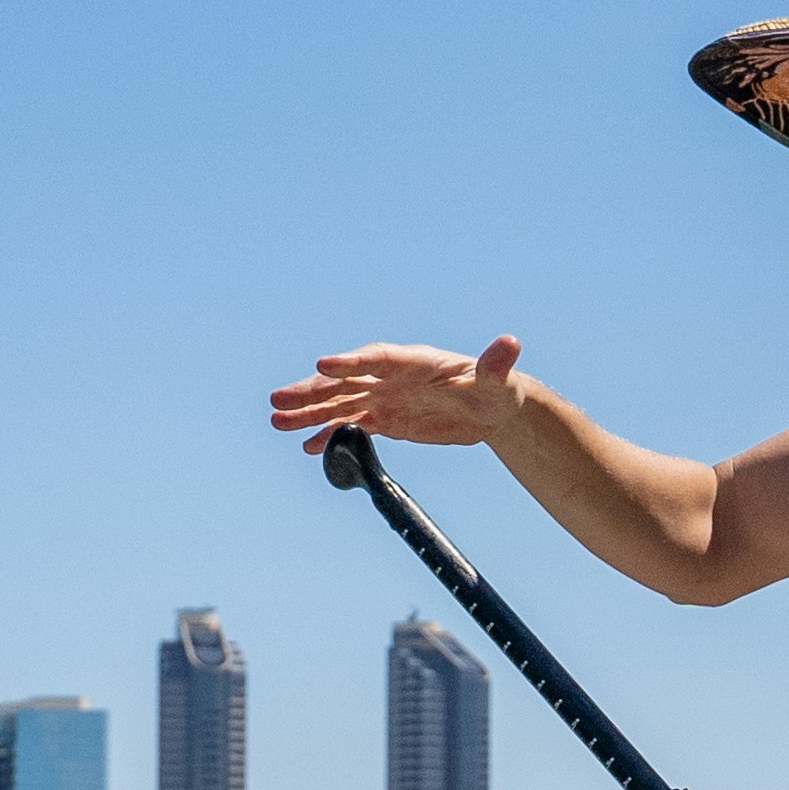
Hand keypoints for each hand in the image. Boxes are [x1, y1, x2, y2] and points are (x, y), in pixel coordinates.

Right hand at [270, 336, 523, 446]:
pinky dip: (329, 434)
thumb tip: (510, 344)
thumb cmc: (496, 388)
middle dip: (312, 389)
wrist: (492, 409)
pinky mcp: (386, 419)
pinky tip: (308, 445)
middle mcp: (392, 377)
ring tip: (277, 422)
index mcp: (414, 361)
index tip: (322, 363)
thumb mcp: (498, 379)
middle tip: (278, 400)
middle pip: (345, 381)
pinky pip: (352, 426)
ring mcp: (385, 397)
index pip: (376, 357)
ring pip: (340, 404)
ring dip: (309, 413)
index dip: (350, 361)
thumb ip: (496, 364)